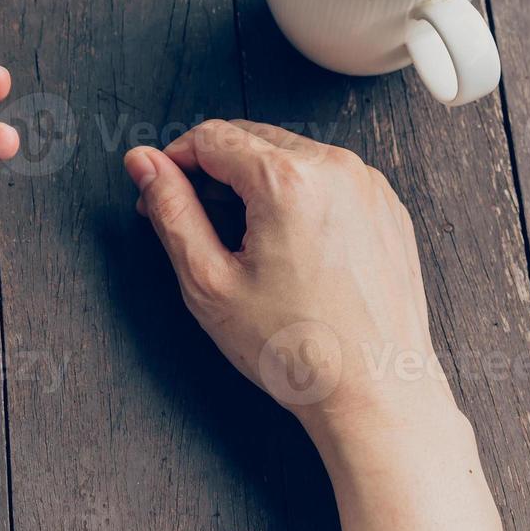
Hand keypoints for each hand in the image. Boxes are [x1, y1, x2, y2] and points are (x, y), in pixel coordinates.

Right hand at [122, 119, 459, 448]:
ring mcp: (368, 186)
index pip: (211, 136)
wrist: (376, 393)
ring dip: (253, 181)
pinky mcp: (385, 207)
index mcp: (288, 180)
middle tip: (190, 218)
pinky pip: (326, 179)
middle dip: (211, 169)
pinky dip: (295, 196)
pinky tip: (283, 247)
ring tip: (238, 240)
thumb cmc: (297, 348)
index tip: (159, 190)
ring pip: (288, 155)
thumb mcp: (208, 281)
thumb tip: (144, 164)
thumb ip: (170, 210)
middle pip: (250, 138)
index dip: (172, 160)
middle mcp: (335, 169)